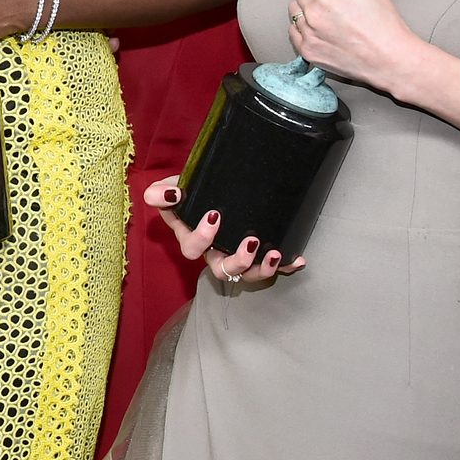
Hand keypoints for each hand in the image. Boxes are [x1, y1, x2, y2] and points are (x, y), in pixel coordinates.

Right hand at [141, 176, 303, 282]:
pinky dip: (285, 266)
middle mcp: (214, 252)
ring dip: (262, 269)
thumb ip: (163, 192)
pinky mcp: (256, 255)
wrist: (213, 186)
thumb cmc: (192, 190)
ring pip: (246, 274)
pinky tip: (296, 259)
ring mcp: (236, 255)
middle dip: (238, 260)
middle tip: (251, 241)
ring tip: (274, 253)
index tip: (215, 215)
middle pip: (221, 269)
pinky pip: (271, 266)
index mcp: (192, 237)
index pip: (192, 247)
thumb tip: (164, 195)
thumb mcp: (174, 186)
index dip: (202, 238)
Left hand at [287, 0, 422, 93]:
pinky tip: (319, 28)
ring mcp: (309, 33)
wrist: (392, 61)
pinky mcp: (307, 51)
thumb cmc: (387, 27)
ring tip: (323, 13)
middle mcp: (314, 12)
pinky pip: (293, 31)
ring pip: (294, 9)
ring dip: (305, 7)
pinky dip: (303, 27)